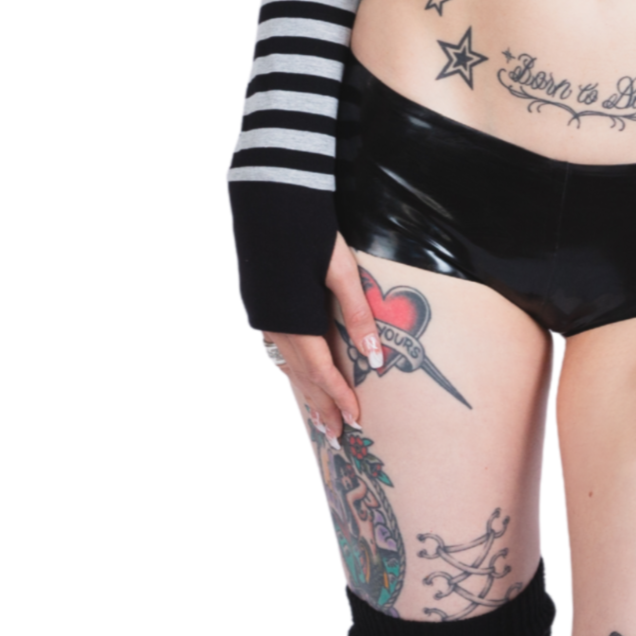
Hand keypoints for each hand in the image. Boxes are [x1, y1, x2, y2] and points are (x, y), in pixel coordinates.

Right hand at [261, 232, 385, 447]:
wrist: (270, 200)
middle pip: (301, 377)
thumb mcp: (342, 272)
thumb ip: (358, 315)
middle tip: (336, 436)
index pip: (321, 371)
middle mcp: (275, 325)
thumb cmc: (311, 232)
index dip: (338, 398)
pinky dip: (292, 367)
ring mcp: (264, 317)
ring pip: (287, 364)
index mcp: (296, 320)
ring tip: (320, 415)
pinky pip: (278, 348)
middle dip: (320, 407)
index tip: (354, 421)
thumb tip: (376, 358)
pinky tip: (300, 373)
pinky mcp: (260, 305)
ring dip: (305, 391)